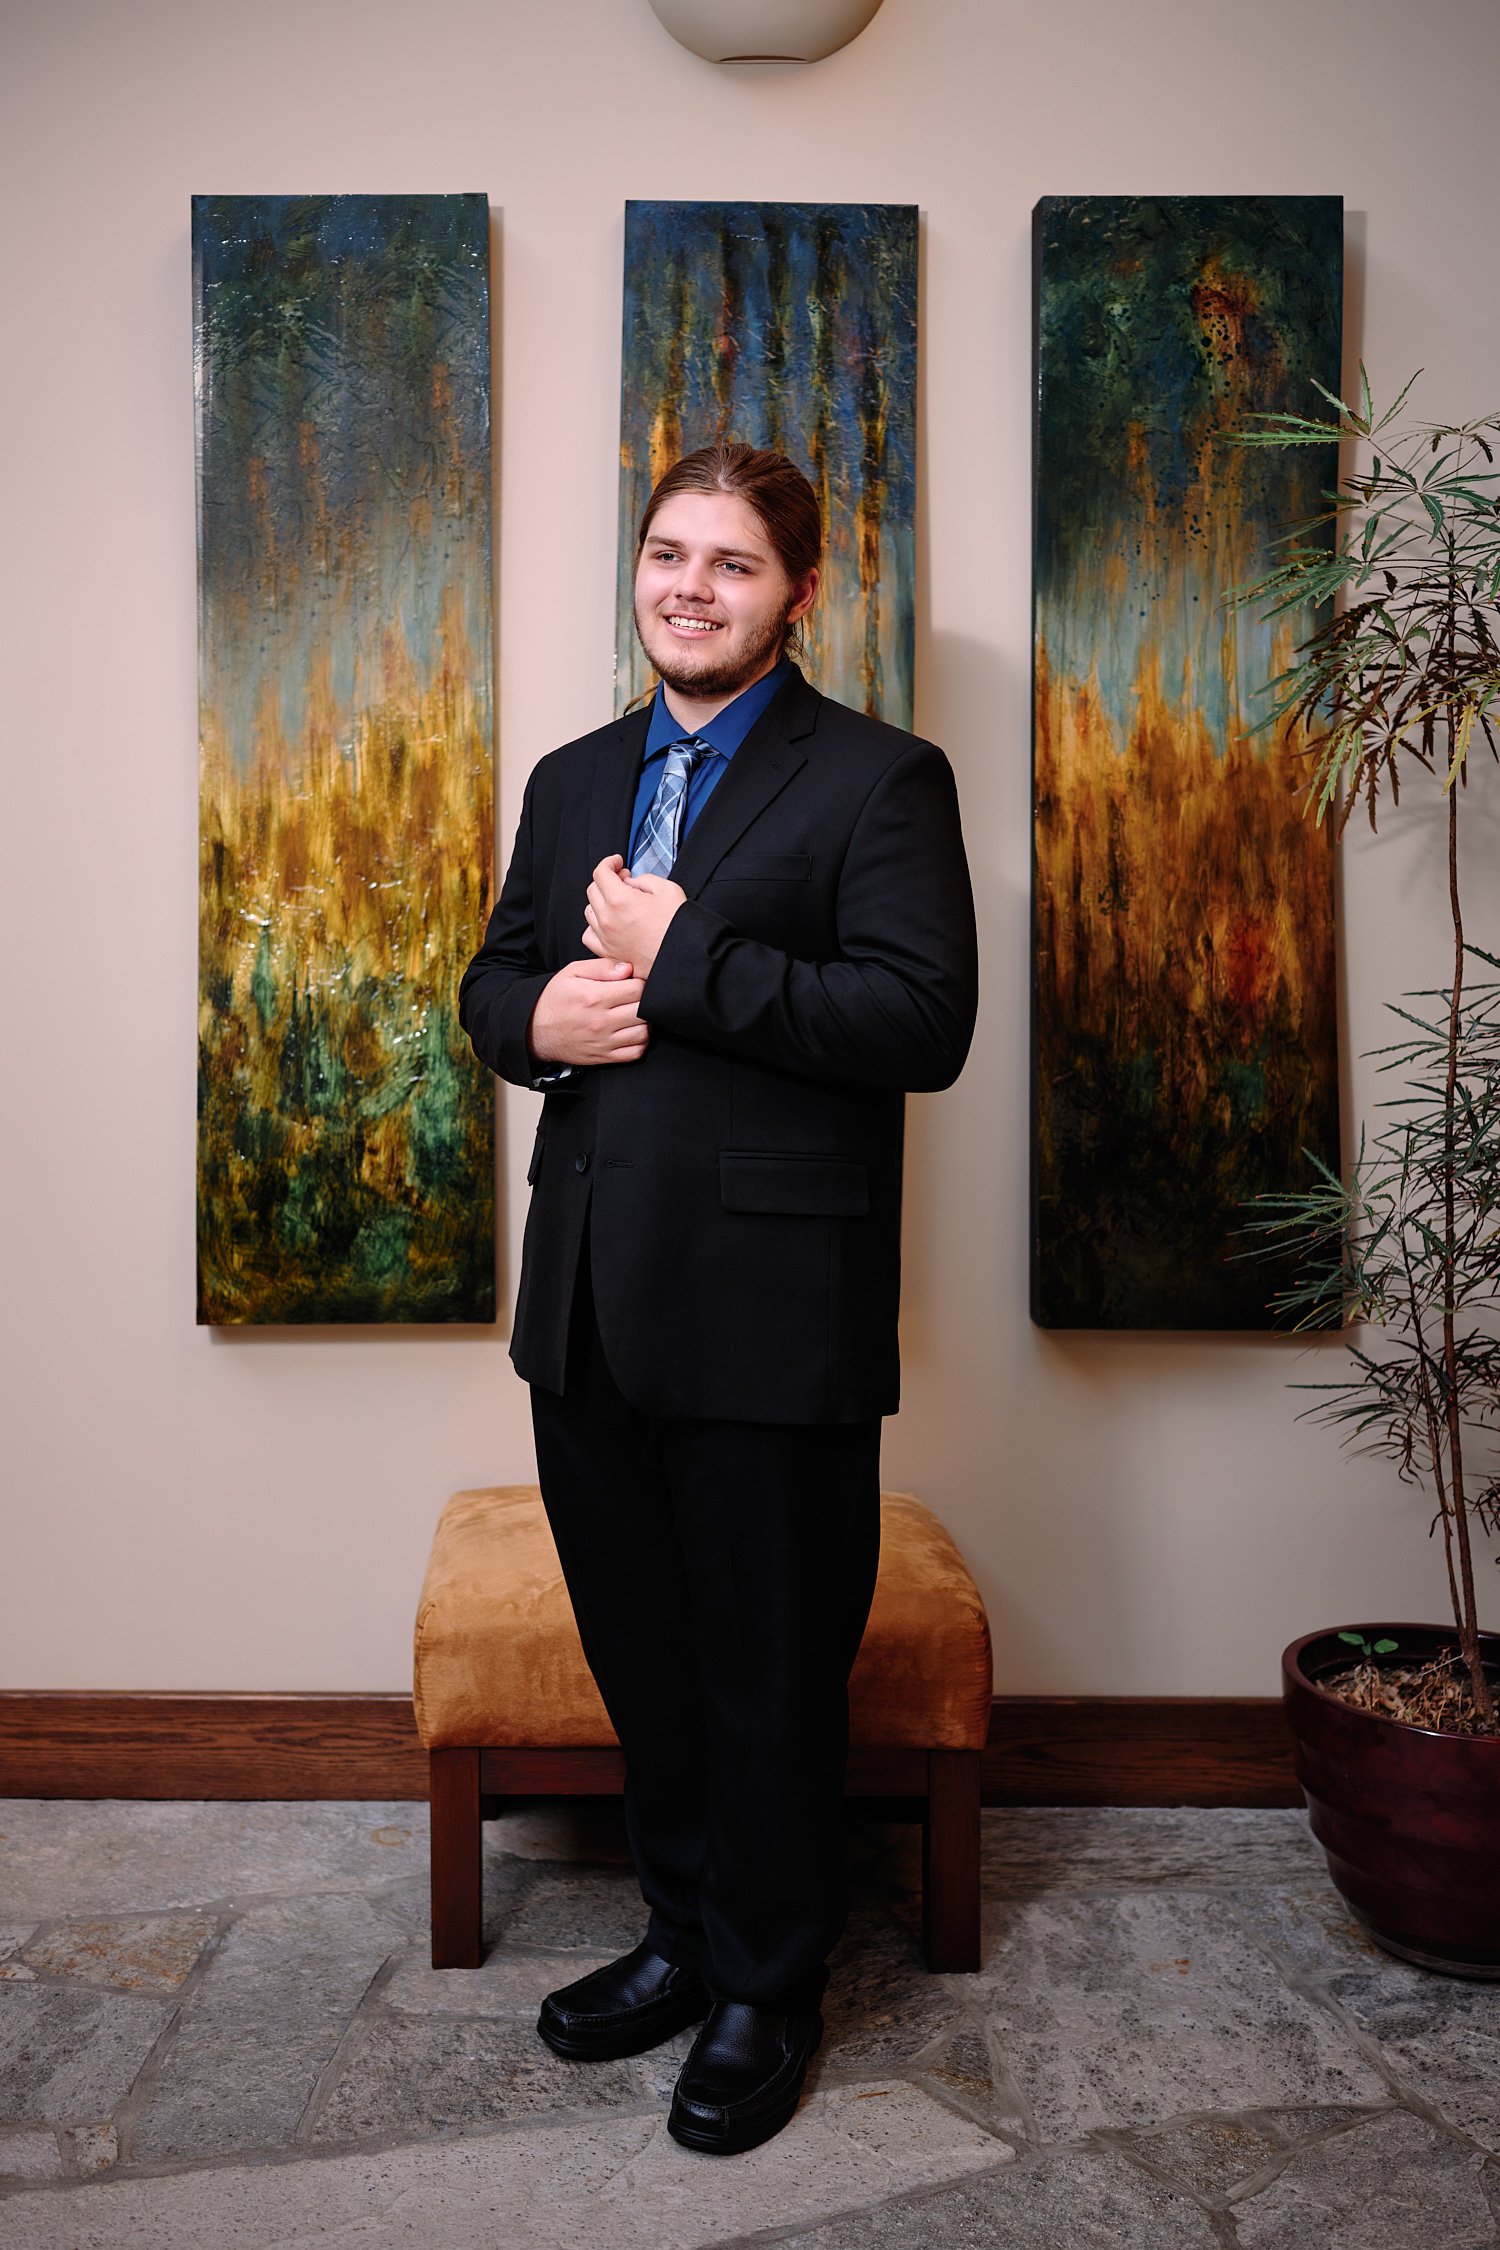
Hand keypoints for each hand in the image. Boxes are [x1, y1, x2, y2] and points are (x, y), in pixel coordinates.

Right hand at [527, 956, 648, 1067]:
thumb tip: (628, 968)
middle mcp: (601, 1021)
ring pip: (643, 1032)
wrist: (535, 1029)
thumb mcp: (572, 972)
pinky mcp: (604, 1057)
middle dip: (644, 1002)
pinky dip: (640, 1042)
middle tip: (635, 999)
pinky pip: (635, 1052)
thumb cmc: (556, 998)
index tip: (632, 983)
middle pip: (644, 1010)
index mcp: (594, 996)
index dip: (639, 983)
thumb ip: (602, 966)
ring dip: (644, 1023)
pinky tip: (631, 1032)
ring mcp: (604, 1042)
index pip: (637, 989)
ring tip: (634, 1015)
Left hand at [582, 856, 685, 979]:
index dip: (609, 863)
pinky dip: (595, 926)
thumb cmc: (679, 927)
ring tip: (617, 902)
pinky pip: (589, 935)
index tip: (617, 863)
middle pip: (593, 890)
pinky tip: (608, 923)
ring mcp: (606, 938)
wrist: (683, 956)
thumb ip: (644, 880)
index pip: (601, 873)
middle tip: (623, 880)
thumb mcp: (668, 890)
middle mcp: (608, 920)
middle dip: (606, 880)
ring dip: (600, 902)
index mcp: (620, 900)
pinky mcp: (609, 953)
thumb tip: (632, 883)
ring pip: (589, 911)